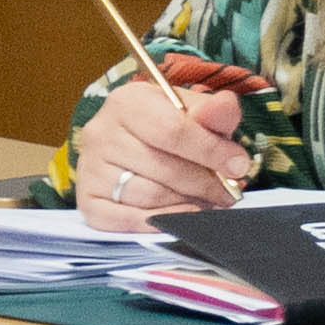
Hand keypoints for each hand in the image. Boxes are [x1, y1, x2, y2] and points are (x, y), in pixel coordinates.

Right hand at [79, 70, 256, 228]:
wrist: (130, 141)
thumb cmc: (166, 125)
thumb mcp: (191, 111)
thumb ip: (212, 111)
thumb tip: (227, 106)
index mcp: (127, 102)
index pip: (173, 130)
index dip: (211, 152)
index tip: (238, 165)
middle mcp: (101, 133)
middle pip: (163, 167)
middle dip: (204, 183)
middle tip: (228, 192)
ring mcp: (89, 169)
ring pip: (148, 195)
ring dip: (187, 204)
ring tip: (208, 202)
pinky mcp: (87, 201)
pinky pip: (126, 221)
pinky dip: (160, 222)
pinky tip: (183, 217)